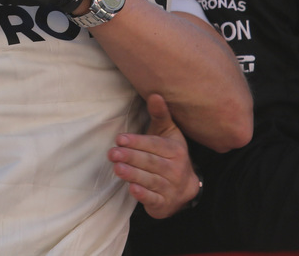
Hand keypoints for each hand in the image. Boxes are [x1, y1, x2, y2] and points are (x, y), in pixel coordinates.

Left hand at [109, 93, 200, 218]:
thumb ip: (159, 115)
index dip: (137, 142)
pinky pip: (154, 199)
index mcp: (175, 150)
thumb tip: (155, 94)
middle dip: (131, 157)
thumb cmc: (171, 155)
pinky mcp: (164, 204)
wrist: (186, 188)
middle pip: (151, 162)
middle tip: (112, 153)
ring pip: (151, 180)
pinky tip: (132, 189)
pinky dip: (143, 195)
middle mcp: (175, 169)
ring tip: (117, 168)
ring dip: (133, 174)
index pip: (155, 145)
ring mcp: (170, 187)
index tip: (120, 139)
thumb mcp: (168, 134)